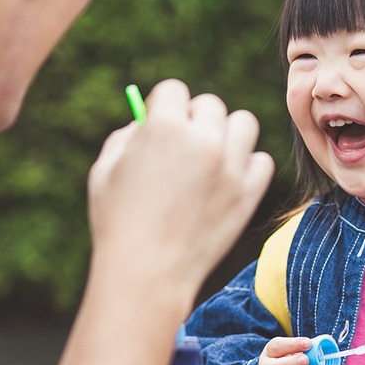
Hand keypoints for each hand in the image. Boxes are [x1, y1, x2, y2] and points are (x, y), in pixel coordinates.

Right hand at [87, 79, 273, 290]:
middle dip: (194, 119)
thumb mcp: (104, 171)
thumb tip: (144, 122)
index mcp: (163, 127)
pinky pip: (261, 161)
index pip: (173, 90)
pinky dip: (247, 166)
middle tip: (182, 145)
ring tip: (210, 157)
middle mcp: (203, 140)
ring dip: (227, 134)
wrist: (147, 274)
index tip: (159, 123)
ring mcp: (230, 166)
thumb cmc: (118, 223)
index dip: (163, 106)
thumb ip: (125, 137)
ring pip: (243, 124)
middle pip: (210, 104)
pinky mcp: (249, 193)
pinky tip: (227, 180)